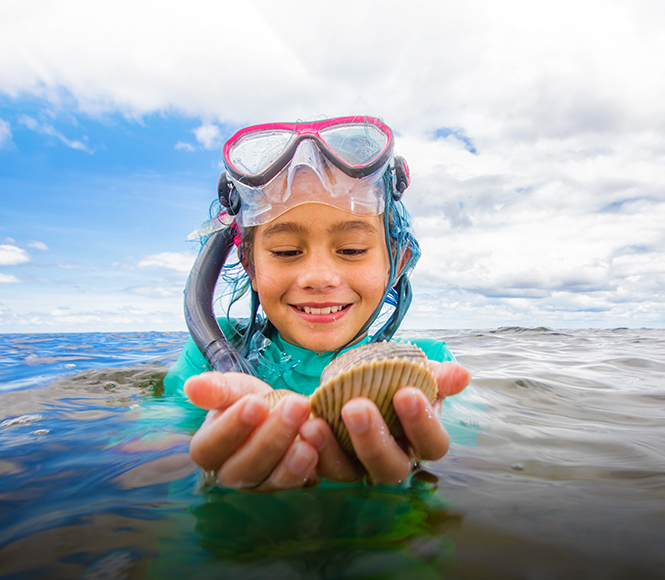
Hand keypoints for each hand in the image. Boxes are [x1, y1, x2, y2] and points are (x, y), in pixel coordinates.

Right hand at [185, 372, 319, 491]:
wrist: (289, 411)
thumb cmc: (257, 401)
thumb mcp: (237, 389)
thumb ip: (216, 389)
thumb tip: (191, 386)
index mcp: (210, 449)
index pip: (210, 448)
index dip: (232, 427)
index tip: (256, 403)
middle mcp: (232, 474)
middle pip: (243, 468)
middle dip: (270, 437)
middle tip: (295, 406)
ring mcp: (262, 483)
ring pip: (271, 479)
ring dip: (292, 457)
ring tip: (310, 430)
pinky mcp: (291, 484)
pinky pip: (298, 483)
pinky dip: (310, 466)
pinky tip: (318, 447)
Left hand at [299, 361, 470, 484]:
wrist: (361, 380)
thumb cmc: (394, 380)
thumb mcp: (415, 372)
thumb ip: (436, 376)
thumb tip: (461, 375)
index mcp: (422, 440)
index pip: (433, 444)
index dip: (423, 423)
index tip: (407, 392)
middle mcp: (395, 459)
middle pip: (391, 466)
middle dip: (373, 438)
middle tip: (356, 407)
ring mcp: (360, 466)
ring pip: (351, 472)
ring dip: (333, 449)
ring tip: (317, 423)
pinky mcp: (331, 463)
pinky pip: (319, 466)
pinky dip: (309, 450)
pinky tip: (302, 426)